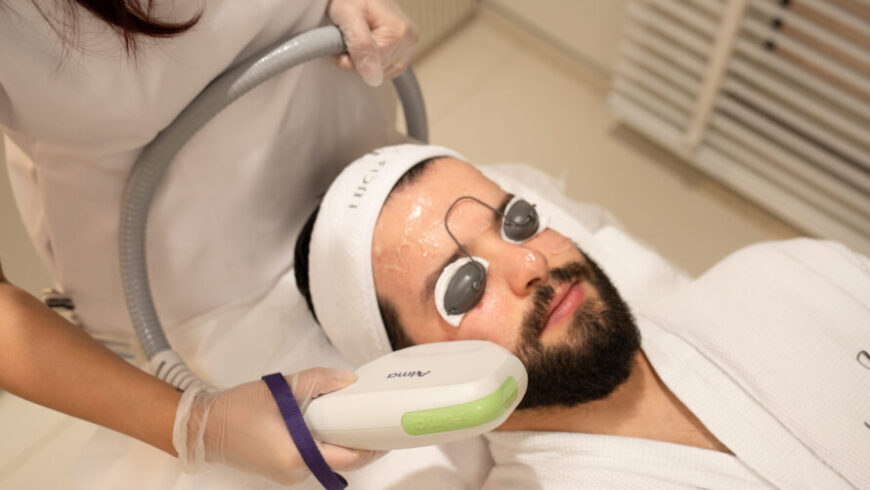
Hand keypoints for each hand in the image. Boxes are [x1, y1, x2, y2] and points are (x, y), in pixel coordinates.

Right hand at [173, 367, 381, 484]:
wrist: (202, 426)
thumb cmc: (239, 409)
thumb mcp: (281, 389)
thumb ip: (319, 381)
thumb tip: (350, 380)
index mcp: (298, 456)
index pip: (348, 457)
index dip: (371, 446)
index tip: (388, 431)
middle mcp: (296, 472)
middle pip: (339, 460)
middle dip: (360, 443)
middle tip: (376, 421)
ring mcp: (287, 474)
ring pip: (326, 459)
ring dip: (342, 443)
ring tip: (357, 419)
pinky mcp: (280, 470)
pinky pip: (311, 458)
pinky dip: (325, 444)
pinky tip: (330, 425)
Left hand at [328, 0, 418, 85]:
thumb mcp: (347, 15)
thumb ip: (360, 44)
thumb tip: (372, 76)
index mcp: (398, 32)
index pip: (372, 67)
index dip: (350, 59)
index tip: (340, 40)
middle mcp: (409, 39)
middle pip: (378, 71)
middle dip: (357, 59)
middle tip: (348, 36)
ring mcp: (410, 44)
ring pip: (382, 73)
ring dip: (364, 60)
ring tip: (358, 37)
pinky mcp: (406, 48)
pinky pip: (387, 69)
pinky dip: (373, 61)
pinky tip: (368, 43)